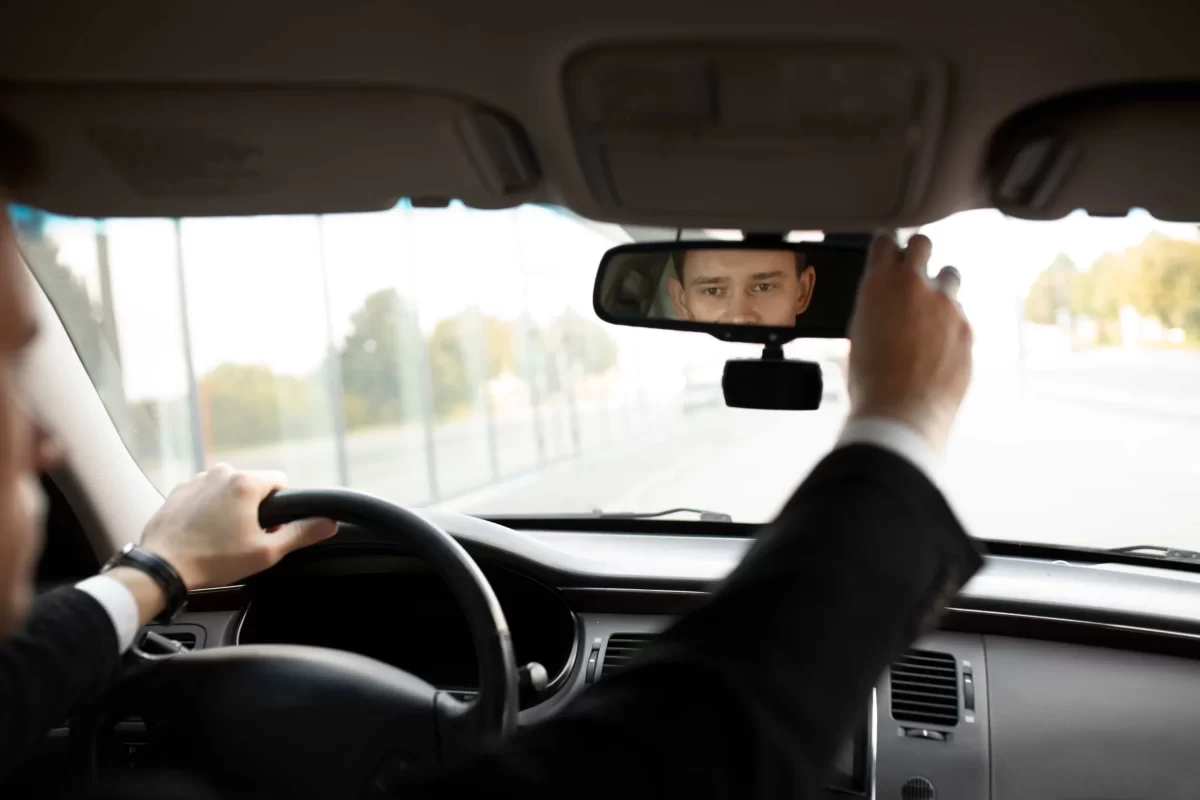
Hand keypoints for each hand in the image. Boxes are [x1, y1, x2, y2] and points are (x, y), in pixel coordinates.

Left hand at [138, 465, 337, 589]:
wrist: (162, 568)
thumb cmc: (213, 561)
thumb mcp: (266, 552)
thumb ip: (302, 534)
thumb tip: (329, 523)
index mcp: (245, 482)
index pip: (280, 482)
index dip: (281, 508)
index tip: (268, 529)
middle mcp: (221, 473)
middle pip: (253, 485)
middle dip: (255, 508)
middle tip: (244, 538)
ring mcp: (197, 480)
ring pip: (228, 489)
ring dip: (231, 507)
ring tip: (220, 537)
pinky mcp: (179, 491)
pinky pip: (205, 494)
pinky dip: (208, 509)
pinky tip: (203, 533)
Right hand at [847, 233, 971, 452]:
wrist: (902, 413)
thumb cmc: (871, 380)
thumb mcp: (859, 334)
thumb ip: (876, 307)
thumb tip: (886, 303)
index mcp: (880, 284)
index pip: (885, 241)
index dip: (886, 246)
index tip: (887, 254)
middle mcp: (916, 286)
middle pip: (923, 243)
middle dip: (917, 253)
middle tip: (911, 273)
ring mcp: (946, 305)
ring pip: (949, 275)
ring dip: (939, 286)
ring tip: (928, 313)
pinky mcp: (967, 328)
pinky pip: (959, 313)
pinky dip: (949, 323)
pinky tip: (936, 348)